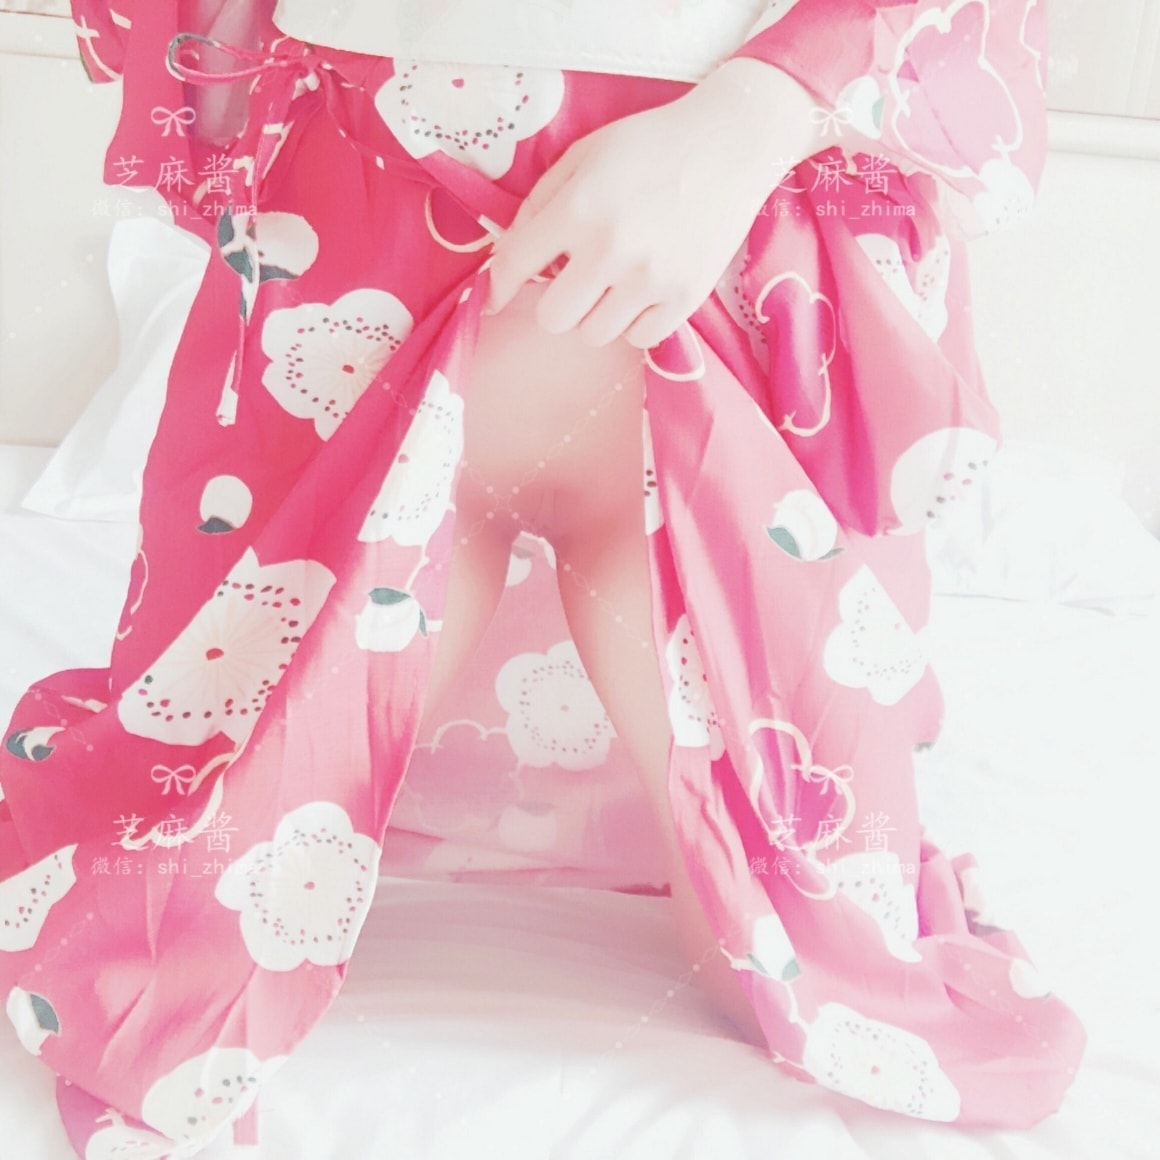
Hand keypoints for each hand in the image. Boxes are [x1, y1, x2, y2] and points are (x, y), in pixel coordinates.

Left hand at [484, 58, 826, 348]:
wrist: (731, 144)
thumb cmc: (651, 145)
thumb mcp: (584, 155)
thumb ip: (541, 201)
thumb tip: (510, 254)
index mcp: (579, 209)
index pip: (516, 266)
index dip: (498, 287)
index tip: (495, 298)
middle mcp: (611, 250)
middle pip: (554, 318)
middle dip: (556, 302)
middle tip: (573, 282)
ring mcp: (650, 280)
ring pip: (595, 334)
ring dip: (595, 314)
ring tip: (612, 285)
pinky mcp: (685, 298)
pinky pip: (639, 339)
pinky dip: (633, 323)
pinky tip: (641, 295)